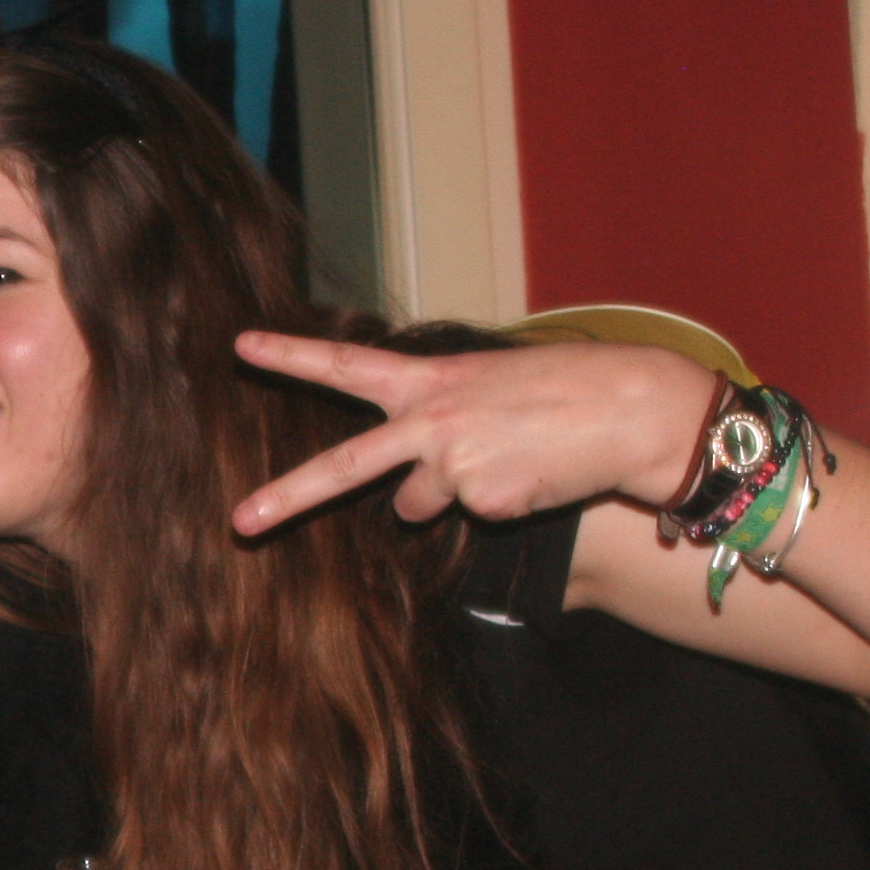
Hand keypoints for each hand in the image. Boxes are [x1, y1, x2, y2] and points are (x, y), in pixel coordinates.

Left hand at [229, 334, 720, 535]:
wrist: (630, 409)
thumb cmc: (564, 390)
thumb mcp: (488, 382)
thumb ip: (437, 417)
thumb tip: (410, 492)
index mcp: (428, 379)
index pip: (346, 365)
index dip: (291, 356)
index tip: (242, 346)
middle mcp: (429, 420)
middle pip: (342, 467)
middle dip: (286, 498)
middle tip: (239, 523)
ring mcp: (453, 463)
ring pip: (419, 505)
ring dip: (451, 494)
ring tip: (509, 456)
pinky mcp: (484, 500)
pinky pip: (475, 514)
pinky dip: (500, 503)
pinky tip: (533, 474)